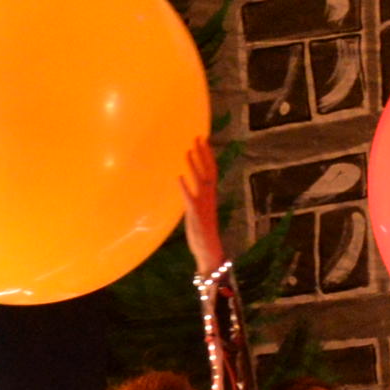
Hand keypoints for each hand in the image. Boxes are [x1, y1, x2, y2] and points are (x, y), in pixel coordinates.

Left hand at [182, 136, 228, 275]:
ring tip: (187, 151)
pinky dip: (184, 187)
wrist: (209, 252)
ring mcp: (203, 205)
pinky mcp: (195, 214)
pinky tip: (178, 177)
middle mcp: (209, 198)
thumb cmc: (202, 234)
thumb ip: (193, 199)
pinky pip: (190, 198)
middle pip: (209, 171)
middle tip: (198, 138)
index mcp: (211, 196)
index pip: (211, 170)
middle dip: (203, 154)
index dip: (208, 155)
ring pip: (200, 181)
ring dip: (194, 165)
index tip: (203, 140)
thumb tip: (185, 187)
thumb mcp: (197, 212)